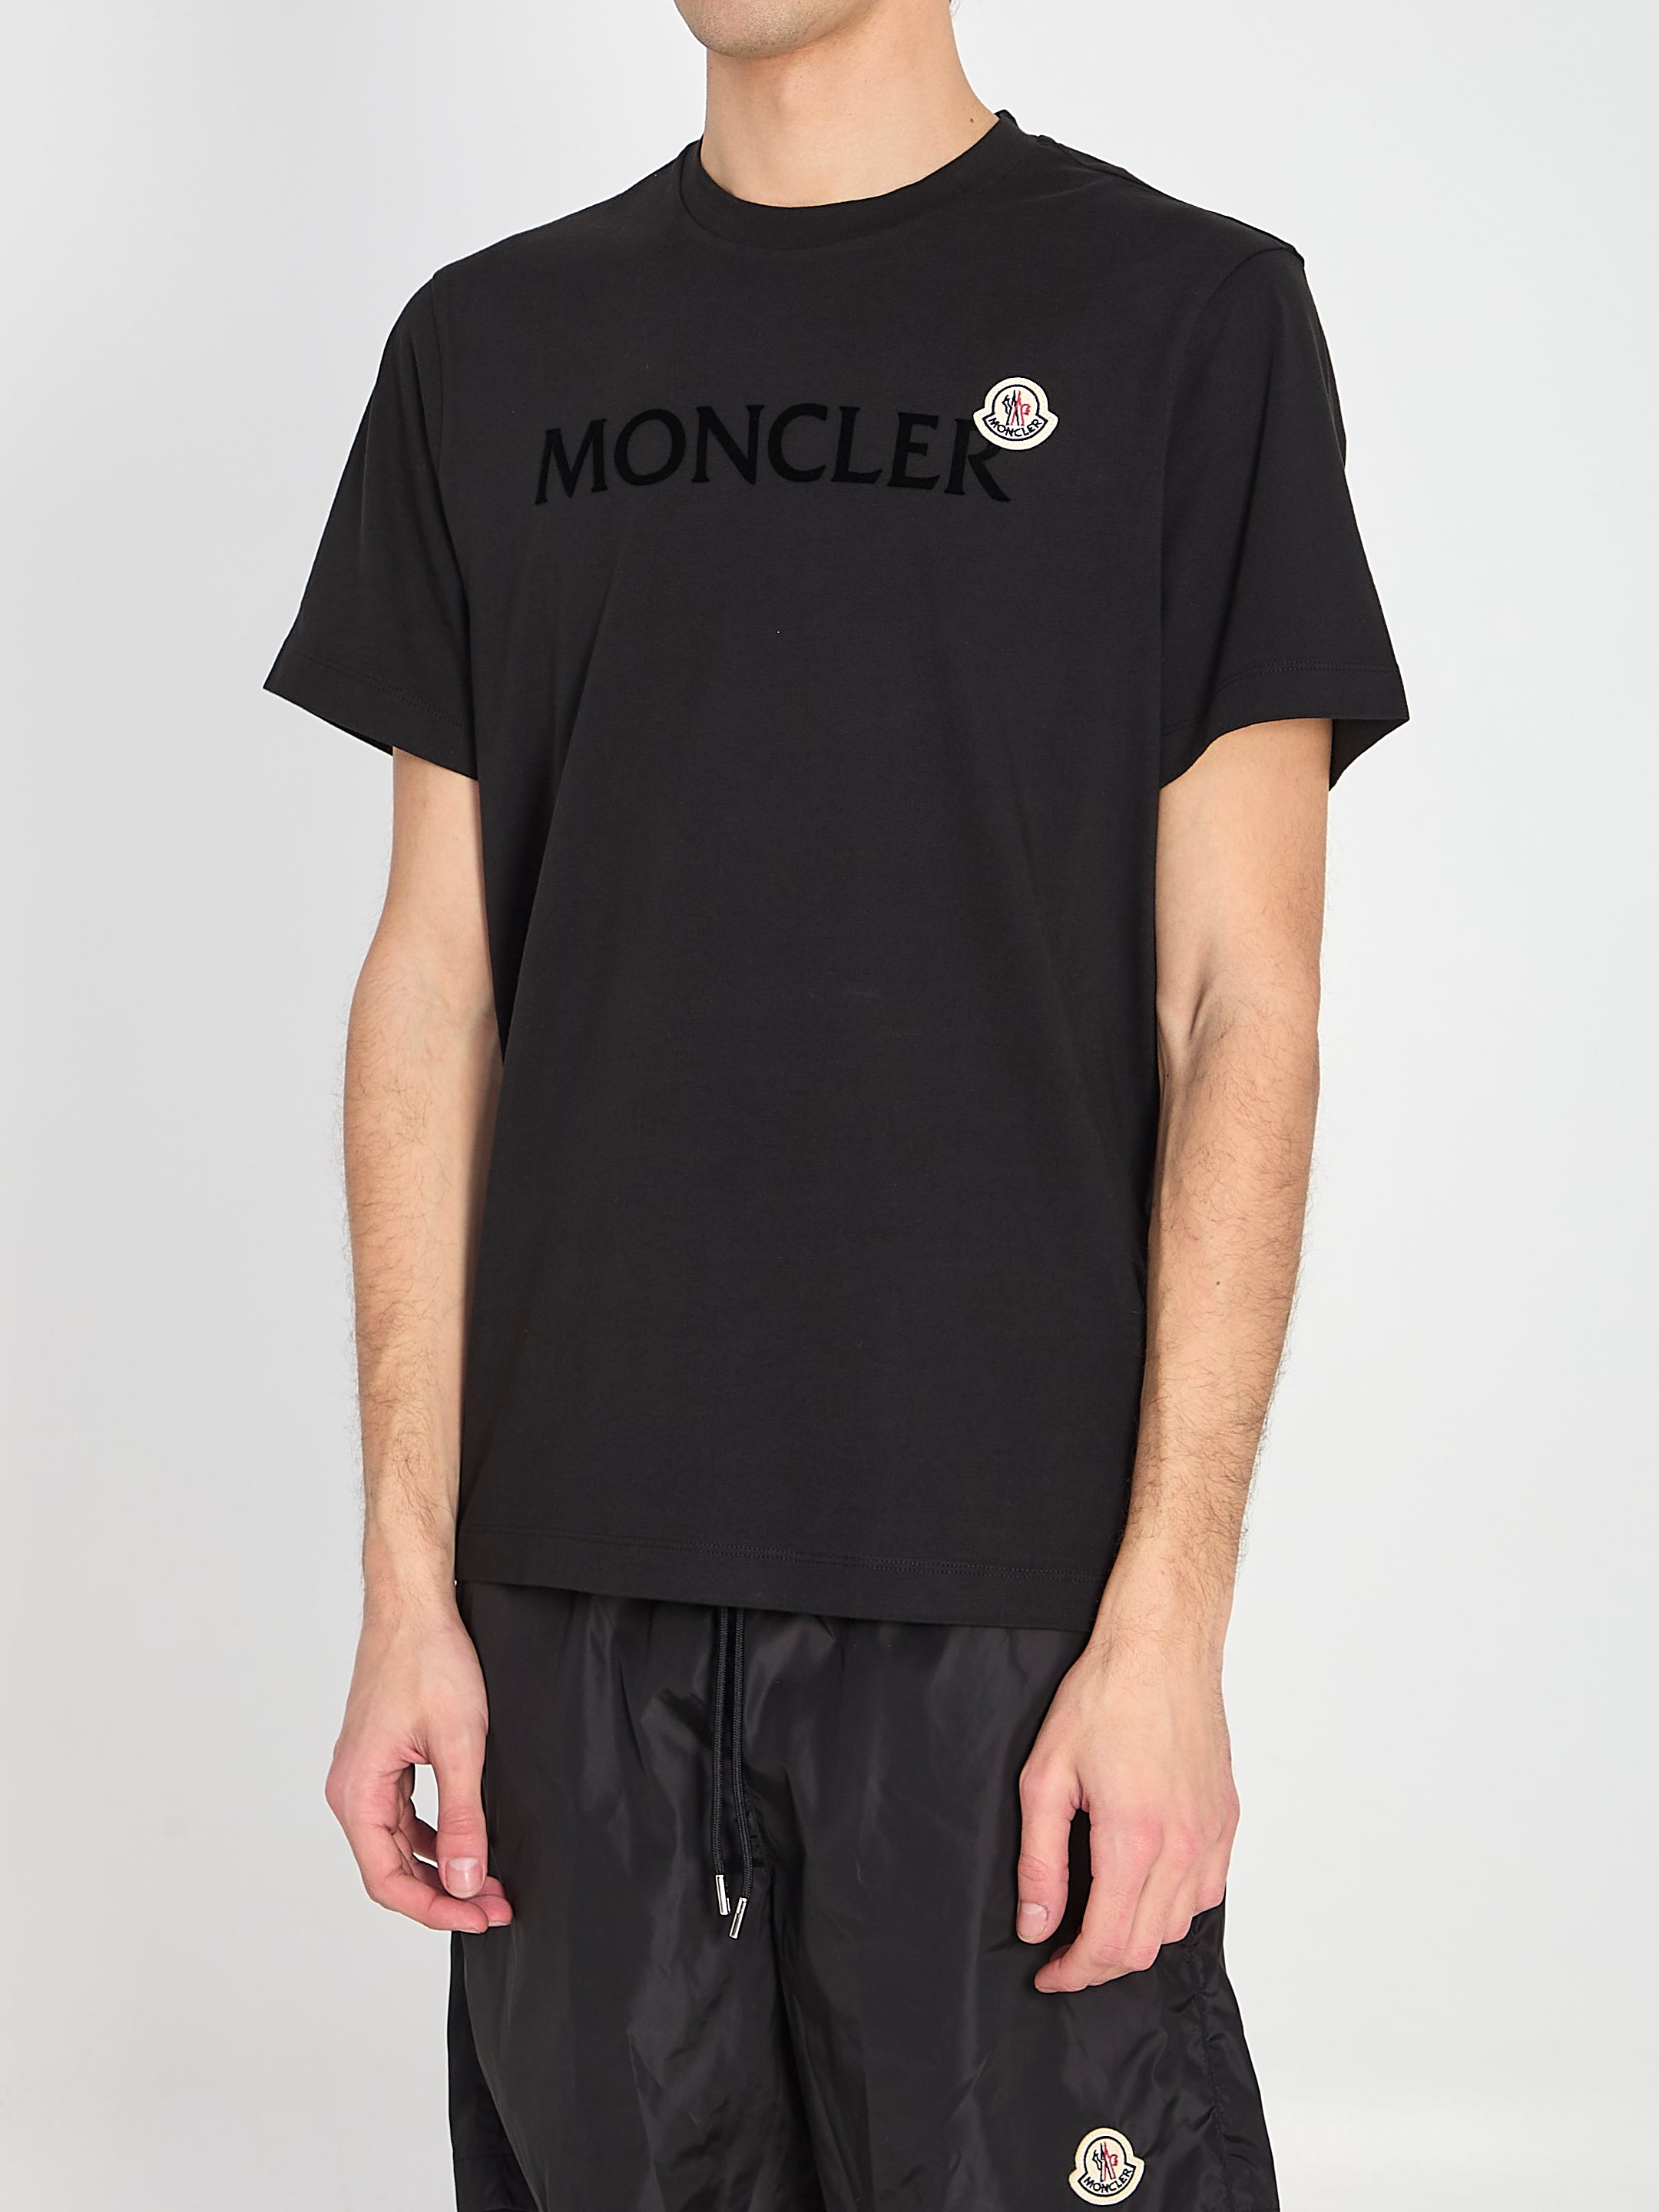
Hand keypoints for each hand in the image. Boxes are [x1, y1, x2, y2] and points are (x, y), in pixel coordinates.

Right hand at [324, 1595, 512, 1933]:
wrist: (413, 1606)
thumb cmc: (428, 1660)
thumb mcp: (460, 1744)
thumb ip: (463, 1818)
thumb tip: (467, 1882)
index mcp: (357, 1793)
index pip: (387, 1880)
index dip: (435, 1910)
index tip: (480, 1919)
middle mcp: (351, 1790)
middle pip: (391, 1870)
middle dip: (445, 1895)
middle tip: (496, 1908)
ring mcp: (364, 1775)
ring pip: (398, 1847)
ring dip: (442, 1869)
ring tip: (490, 1884)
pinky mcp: (382, 1761)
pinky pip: (403, 1817)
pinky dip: (434, 1838)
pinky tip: (468, 1842)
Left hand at [1015, 1622, 1236, 1991]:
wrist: (1162, 1647)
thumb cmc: (1104, 1695)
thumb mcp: (1046, 1775)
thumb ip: (1040, 1860)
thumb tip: (1036, 1924)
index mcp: (1133, 1839)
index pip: (1107, 1945)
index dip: (1072, 1972)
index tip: (1047, 1970)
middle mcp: (1183, 1847)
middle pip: (1143, 1948)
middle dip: (1097, 1964)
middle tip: (1063, 1950)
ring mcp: (1212, 1835)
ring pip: (1178, 1926)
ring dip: (1136, 1936)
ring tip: (1098, 1917)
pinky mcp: (1227, 1820)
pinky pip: (1207, 1893)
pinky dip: (1173, 1907)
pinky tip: (1143, 1886)